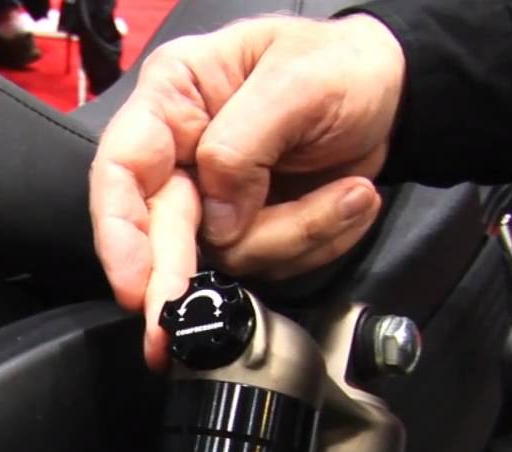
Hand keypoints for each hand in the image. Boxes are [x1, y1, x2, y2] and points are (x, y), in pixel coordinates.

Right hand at [88, 13, 405, 369]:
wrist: (392, 90)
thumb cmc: (341, 64)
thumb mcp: (296, 83)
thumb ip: (242, 145)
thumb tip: (218, 218)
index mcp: (176, 96)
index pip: (122, 168)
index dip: (119, 232)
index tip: (135, 285)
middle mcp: (185, 150)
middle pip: (162, 230)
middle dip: (181, 277)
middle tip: (179, 327)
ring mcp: (217, 195)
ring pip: (228, 255)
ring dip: (294, 234)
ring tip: (350, 192)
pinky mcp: (253, 225)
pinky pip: (271, 261)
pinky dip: (316, 240)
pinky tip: (347, 200)